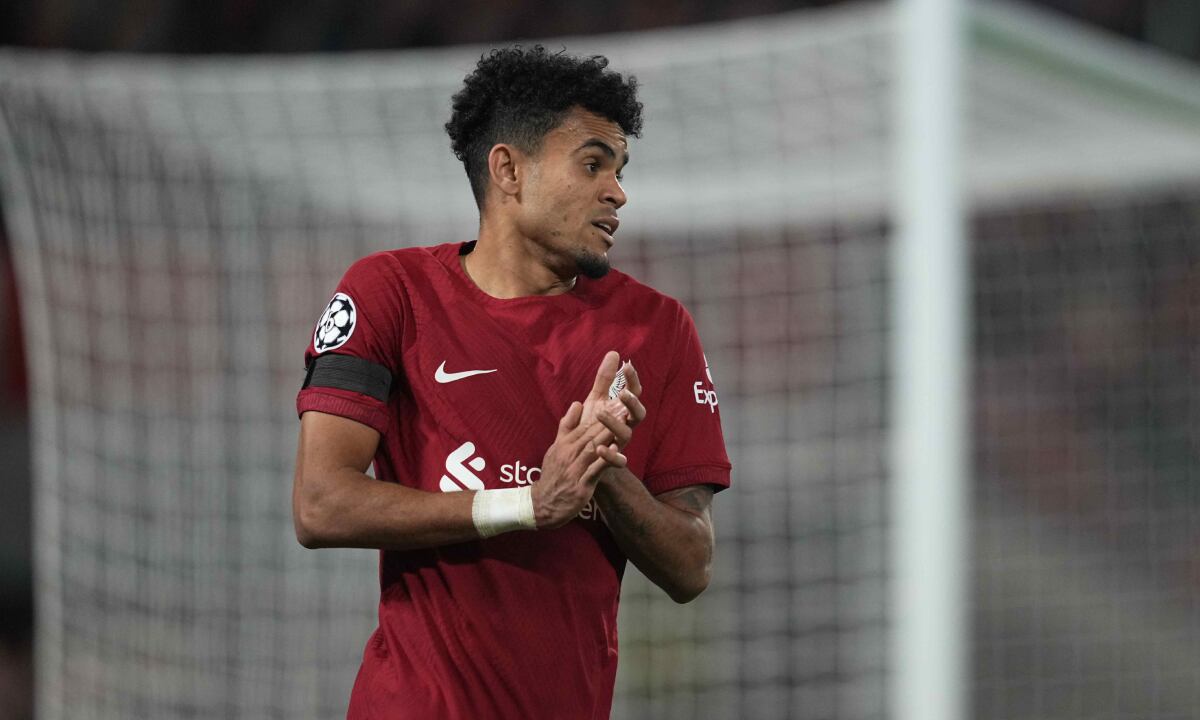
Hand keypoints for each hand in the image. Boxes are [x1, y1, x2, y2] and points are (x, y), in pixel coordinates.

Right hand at [531, 401, 612, 528]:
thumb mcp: (556, 447)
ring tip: (622, 422)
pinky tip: (615, 450)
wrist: (542, 504)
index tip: (616, 401)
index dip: (601, 412)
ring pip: (592, 448)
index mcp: (565, 444)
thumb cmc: (552, 475)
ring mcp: (574, 469)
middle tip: (624, 406)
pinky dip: (605, 460)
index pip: (584, 425)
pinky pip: (594, 470)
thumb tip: (577, 403)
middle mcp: (569, 453)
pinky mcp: (581, 485)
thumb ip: (567, 426)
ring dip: (607, 435)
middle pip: (590, 433)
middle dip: (607, 419)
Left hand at [580, 351, 645, 465]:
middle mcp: (624, 427)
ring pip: (626, 435)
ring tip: (600, 413)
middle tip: (623, 394)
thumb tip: (614, 353)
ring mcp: (618, 444)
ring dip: (615, 423)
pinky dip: (611, 455)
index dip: (633, 380)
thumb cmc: (591, 428)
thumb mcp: (595, 400)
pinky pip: (618, 461)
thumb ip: (604, 379)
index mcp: (622, 411)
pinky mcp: (610, 462)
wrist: (579, 462)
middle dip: (633, 403)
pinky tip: (599, 448)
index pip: (633, 393)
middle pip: (638, 414)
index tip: (627, 366)